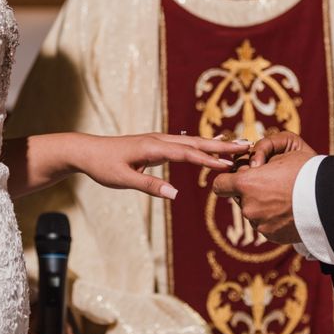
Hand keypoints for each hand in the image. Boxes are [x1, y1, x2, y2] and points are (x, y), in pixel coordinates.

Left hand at [78, 133, 249, 198]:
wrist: (87, 150)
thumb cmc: (103, 166)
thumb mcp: (123, 179)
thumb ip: (149, 185)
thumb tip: (175, 194)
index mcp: (153, 148)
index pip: (187, 153)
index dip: (209, 159)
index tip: (229, 164)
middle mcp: (159, 140)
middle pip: (196, 142)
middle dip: (221, 145)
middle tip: (246, 145)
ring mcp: (159, 140)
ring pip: (192, 141)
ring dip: (215, 143)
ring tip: (237, 144)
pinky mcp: (157, 145)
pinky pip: (185, 144)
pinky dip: (202, 145)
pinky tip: (211, 143)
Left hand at [213, 132, 316, 243]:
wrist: (331, 199)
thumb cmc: (308, 170)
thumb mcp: (285, 148)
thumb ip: (259, 152)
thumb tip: (250, 165)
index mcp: (247, 184)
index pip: (219, 185)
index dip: (228, 179)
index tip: (241, 176)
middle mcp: (248, 207)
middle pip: (239, 198)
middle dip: (251, 191)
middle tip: (273, 183)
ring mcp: (259, 224)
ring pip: (253, 212)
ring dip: (263, 205)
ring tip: (285, 197)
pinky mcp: (271, 236)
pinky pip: (265, 225)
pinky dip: (273, 218)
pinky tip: (290, 210)